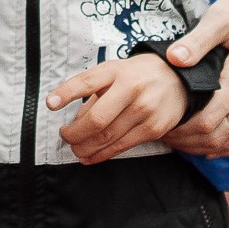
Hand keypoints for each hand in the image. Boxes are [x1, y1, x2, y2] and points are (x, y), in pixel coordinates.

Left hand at [48, 51, 186, 163]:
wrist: (178, 80)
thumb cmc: (138, 76)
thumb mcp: (115, 73)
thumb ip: (94, 93)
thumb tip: (75, 121)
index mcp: (116, 70)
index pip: (87, 82)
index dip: (66, 93)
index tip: (50, 104)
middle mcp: (132, 88)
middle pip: (96, 119)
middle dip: (74, 134)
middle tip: (65, 137)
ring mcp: (145, 110)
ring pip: (107, 137)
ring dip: (85, 148)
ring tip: (75, 149)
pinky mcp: (153, 128)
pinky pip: (121, 146)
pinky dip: (101, 155)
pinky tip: (90, 157)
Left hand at [164, 0, 228, 156]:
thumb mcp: (223, 14)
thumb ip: (198, 40)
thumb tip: (174, 59)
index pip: (207, 122)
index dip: (181, 131)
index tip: (162, 127)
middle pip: (220, 138)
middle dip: (190, 143)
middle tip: (167, 136)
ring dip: (208, 147)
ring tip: (184, 141)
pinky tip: (212, 141)